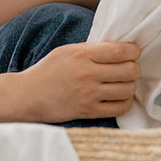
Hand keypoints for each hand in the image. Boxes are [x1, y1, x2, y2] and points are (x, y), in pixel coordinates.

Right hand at [21, 41, 140, 121]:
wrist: (27, 95)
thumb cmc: (45, 72)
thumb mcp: (64, 51)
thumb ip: (89, 50)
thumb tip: (117, 50)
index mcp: (80, 55)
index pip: (120, 51)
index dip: (133, 51)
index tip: (133, 53)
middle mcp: (87, 74)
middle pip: (129, 70)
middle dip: (133, 68)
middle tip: (127, 69)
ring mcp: (89, 94)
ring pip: (128, 89)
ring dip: (129, 86)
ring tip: (121, 83)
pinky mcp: (89, 111)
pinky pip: (120, 107)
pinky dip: (124, 102)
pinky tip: (117, 97)